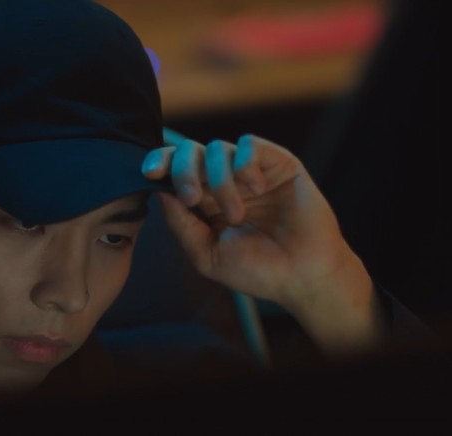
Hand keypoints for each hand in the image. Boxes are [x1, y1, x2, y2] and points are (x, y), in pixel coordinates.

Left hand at [142, 131, 384, 354]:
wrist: (303, 276)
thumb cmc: (257, 271)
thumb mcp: (206, 254)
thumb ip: (180, 224)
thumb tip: (157, 191)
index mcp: (205, 202)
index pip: (175, 170)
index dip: (159, 163)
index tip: (148, 172)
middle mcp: (225, 181)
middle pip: (191, 152)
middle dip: (183, 170)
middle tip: (191, 198)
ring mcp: (251, 171)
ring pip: (218, 149)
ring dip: (220, 181)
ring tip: (237, 215)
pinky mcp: (278, 163)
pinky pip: (250, 145)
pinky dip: (245, 164)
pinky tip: (256, 189)